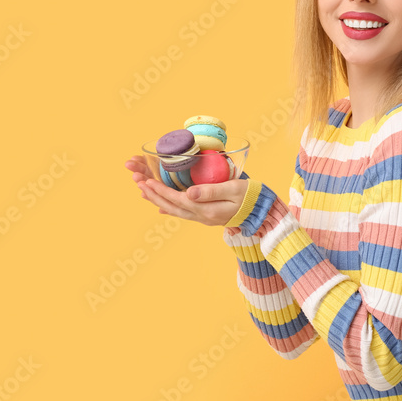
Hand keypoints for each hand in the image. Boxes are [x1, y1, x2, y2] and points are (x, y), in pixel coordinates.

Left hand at [124, 156, 248, 226]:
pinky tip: (162, 208)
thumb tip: (188, 193)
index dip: (161, 191)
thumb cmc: (251, 197)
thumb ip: (211, 191)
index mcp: (207, 210)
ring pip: (175, 211)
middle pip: (172, 207)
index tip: (147, 182)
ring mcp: (204, 218)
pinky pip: (183, 213)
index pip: (178, 199)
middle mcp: (202, 217)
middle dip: (154, 196)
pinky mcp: (206, 216)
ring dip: (159, 201)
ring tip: (145, 192)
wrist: (263, 212)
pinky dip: (170, 208)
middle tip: (139, 184)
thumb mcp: (233, 190)